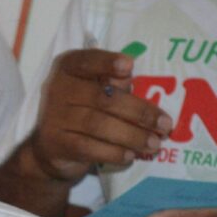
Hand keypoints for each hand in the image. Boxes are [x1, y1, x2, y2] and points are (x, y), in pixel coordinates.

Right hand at [22, 49, 171, 183]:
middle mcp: (58, 89)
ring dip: (132, 136)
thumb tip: (137, 81)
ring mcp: (54, 117)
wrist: (51, 148)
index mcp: (69, 69)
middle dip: (138, 112)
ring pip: (98, 125)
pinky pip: (88, 148)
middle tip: (165, 124)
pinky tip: (130, 155)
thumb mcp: (96, 91)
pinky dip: (113, 152)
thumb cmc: (82, 111)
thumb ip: (114, 84)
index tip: (129, 66)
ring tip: (154, 144)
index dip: (106, 63)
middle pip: (102, 98)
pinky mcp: (56, 144)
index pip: (86, 61)